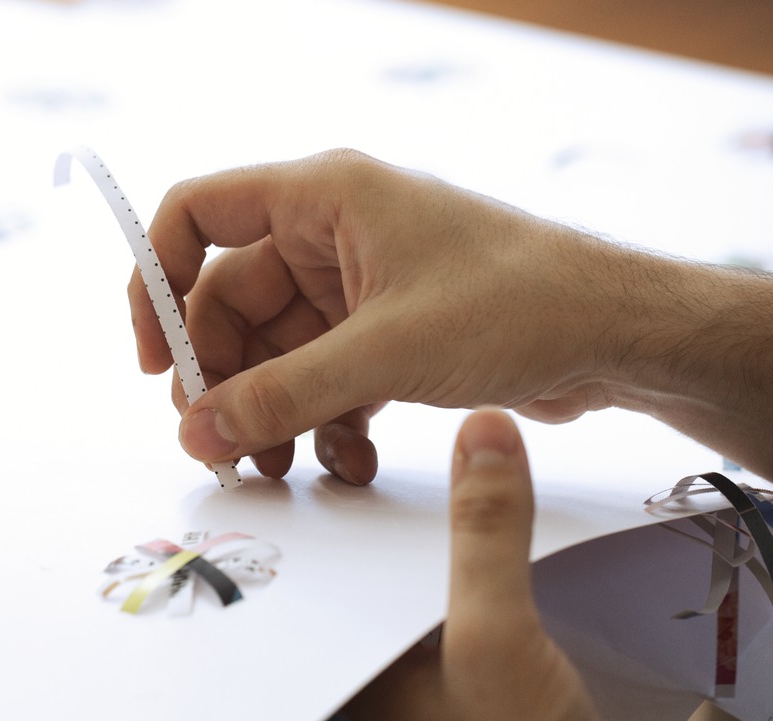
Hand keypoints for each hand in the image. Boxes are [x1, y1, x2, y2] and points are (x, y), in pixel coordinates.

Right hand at [129, 149, 635, 482]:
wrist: (615, 338)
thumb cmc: (521, 305)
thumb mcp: (385, 352)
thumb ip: (282, 395)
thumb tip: (198, 432)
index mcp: (323, 197)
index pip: (197, 213)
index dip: (157, 280)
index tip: (156, 358)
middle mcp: (331, 234)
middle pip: (228, 303)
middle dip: (223, 380)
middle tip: (220, 446)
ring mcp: (356, 287)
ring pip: (274, 353)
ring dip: (271, 414)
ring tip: (279, 470)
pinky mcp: (383, 333)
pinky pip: (321, 378)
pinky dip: (322, 423)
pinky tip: (347, 463)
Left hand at [337, 409, 684, 720]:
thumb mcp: (497, 638)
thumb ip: (483, 534)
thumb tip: (481, 438)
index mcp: (355, 690)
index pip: (313, 598)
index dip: (308, 535)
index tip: (304, 475)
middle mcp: (381, 705)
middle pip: (370, 600)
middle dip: (383, 539)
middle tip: (382, 467)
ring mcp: (431, 717)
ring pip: (423, 620)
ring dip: (439, 569)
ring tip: (447, 502)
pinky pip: (469, 644)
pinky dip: (483, 605)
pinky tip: (503, 572)